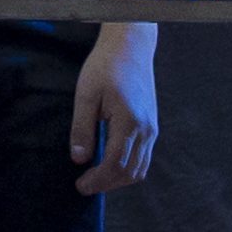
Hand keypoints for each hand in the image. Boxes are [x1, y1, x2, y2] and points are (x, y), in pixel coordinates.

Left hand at [68, 23, 160, 194]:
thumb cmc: (106, 66)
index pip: (115, 164)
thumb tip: (79, 159)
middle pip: (130, 172)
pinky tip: (110, 162)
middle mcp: (146, 129)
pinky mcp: (152, 125)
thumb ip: (82, 128)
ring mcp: (152, 128)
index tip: (80, 185)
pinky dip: (128, 167)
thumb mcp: (86, 94)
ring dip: (119, 178)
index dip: (97, 180)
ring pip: (140, 168)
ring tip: (96, 176)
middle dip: (107, 184)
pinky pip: (144, 157)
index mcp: (129, 121)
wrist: (130, 46)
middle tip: (85, 184)